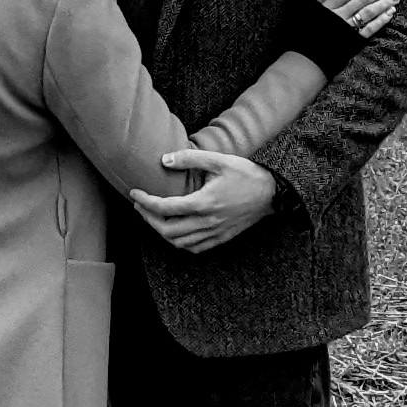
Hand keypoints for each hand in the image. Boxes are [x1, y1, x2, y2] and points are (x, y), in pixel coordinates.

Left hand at [139, 148, 278, 255]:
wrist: (272, 193)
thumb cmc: (245, 173)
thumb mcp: (219, 160)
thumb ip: (190, 158)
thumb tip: (164, 160)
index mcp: (204, 202)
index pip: (165, 208)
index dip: (145, 202)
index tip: (134, 193)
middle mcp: (207, 222)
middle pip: (167, 230)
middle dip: (148, 219)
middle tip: (140, 206)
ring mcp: (215, 233)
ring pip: (179, 242)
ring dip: (161, 232)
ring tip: (153, 217)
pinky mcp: (221, 238)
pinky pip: (194, 248)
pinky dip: (179, 242)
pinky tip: (175, 231)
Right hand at [316, 0, 400, 37]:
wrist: (307, 59)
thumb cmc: (309, 32)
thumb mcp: (312, 11)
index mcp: (329, 6)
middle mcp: (339, 15)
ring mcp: (347, 29)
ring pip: (368, 12)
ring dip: (385, 3)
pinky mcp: (353, 42)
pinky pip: (369, 29)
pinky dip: (381, 20)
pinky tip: (390, 13)